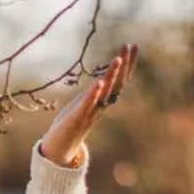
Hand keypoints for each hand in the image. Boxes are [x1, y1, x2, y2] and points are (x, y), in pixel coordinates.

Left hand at [40, 44, 138, 167]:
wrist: (61, 147)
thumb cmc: (72, 123)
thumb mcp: (85, 103)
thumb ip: (94, 93)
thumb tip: (102, 79)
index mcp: (103, 101)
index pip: (120, 79)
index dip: (127, 64)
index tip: (133, 45)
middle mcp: (101, 105)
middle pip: (117, 83)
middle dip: (125, 64)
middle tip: (131, 46)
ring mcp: (91, 111)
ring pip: (105, 92)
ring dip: (112, 75)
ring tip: (118, 58)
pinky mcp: (78, 117)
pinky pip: (89, 104)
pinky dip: (95, 93)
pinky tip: (99, 82)